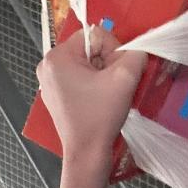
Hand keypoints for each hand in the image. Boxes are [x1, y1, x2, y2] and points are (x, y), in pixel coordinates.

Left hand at [36, 27, 146, 158]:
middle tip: (112, 85)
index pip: (95, 34)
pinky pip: (79, 77)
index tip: (116, 73)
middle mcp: (48, 65)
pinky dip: (92, 84)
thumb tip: (139, 47)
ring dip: (102, 74)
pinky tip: (97, 100)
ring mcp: (49, 81)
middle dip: (107, 63)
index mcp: (57, 57)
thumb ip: (136, 53)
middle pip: (89, 47)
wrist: (87, 153)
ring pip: (86, 62)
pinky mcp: (55, 94)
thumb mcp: (125, 78)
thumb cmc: (101, 116)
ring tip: (105, 94)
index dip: (113, 50)